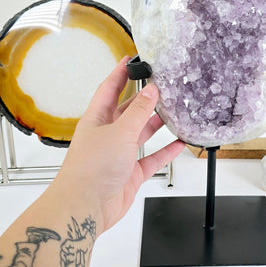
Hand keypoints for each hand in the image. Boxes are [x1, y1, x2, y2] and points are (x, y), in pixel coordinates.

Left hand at [53, 56, 185, 234]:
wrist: (86, 207)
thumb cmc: (91, 169)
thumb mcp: (119, 132)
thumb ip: (138, 112)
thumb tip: (151, 90)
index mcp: (98, 119)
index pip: (110, 88)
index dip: (120, 72)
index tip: (130, 59)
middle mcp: (108, 134)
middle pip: (129, 110)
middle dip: (144, 98)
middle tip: (162, 86)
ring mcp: (120, 153)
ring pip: (141, 132)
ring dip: (156, 123)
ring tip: (173, 111)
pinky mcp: (131, 171)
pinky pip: (152, 157)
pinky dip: (165, 151)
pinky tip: (178, 143)